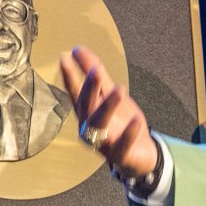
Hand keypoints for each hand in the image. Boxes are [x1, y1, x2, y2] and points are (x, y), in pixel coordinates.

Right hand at [59, 46, 158, 177]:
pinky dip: (128, 133)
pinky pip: (122, 145)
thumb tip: (77, 49)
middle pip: (86, 107)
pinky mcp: (119, 156)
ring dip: (108, 107)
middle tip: (96, 71)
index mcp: (87, 112)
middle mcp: (90, 128)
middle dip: (90, 89)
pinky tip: (136, 120)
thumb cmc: (122, 124)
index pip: (75, 92)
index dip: (69, 76)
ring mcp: (103, 143)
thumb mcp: (112, 94)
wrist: (141, 155)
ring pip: (101, 125)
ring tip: (119, 89)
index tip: (64, 58)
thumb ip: (96, 74)